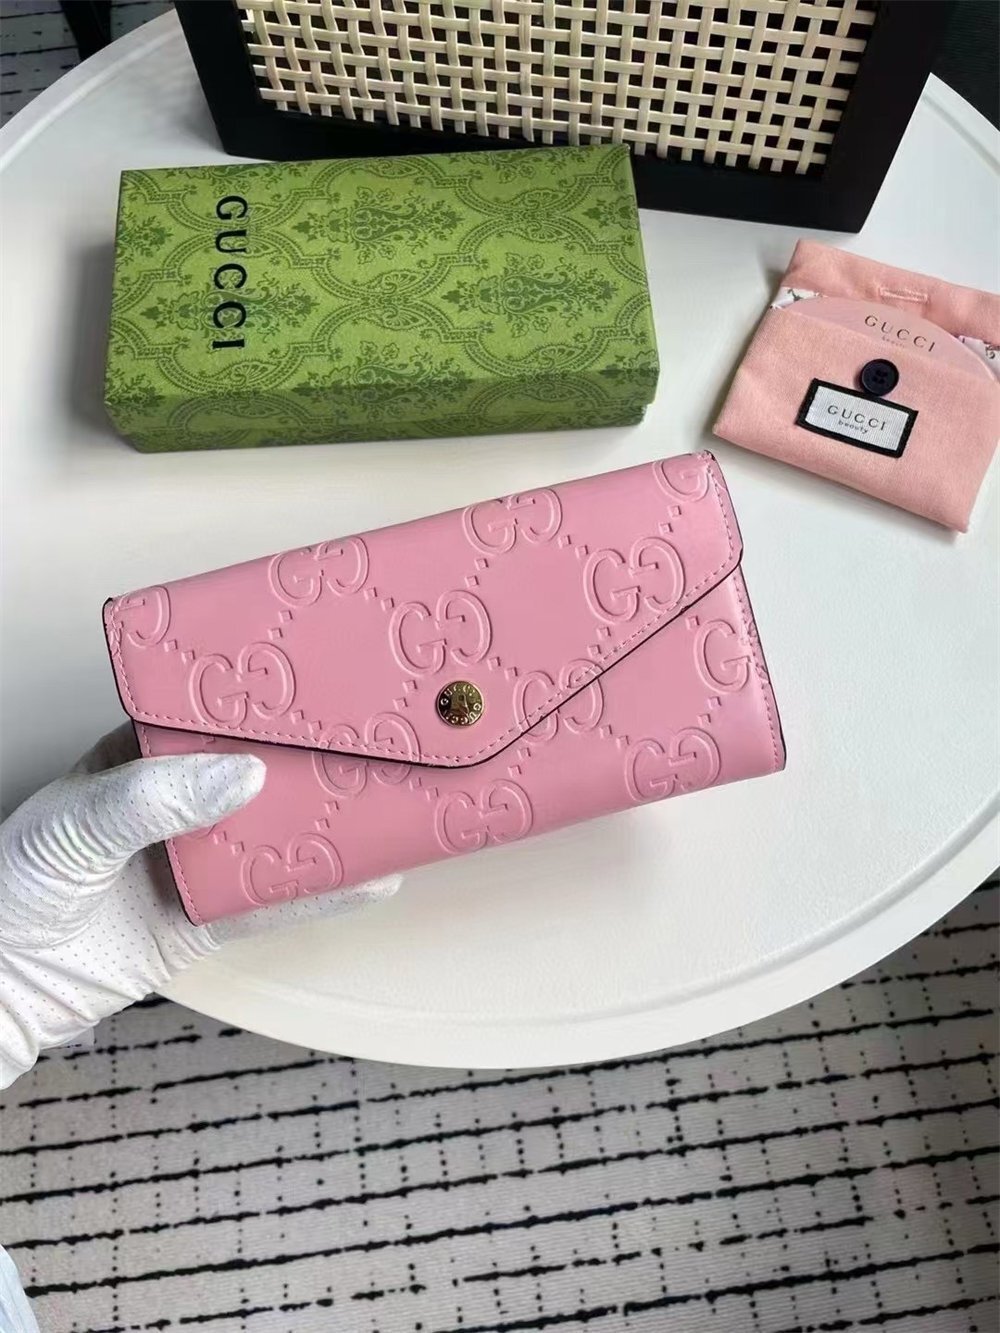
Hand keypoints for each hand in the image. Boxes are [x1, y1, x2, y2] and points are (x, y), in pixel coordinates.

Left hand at [0, 726, 398, 1087]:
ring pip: (276, 838)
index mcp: (139, 758)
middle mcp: (175, 805)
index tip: (319, 686)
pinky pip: (273, 904)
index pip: (212, 720)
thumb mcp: (74, 826)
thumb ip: (149, 799)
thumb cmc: (12, 890)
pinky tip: (369, 878)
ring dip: (328, 827)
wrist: (1, 987)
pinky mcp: (206, 920)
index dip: (264, 704)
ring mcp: (194, 863)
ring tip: (390, 805)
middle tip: (374, 744)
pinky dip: (322, 894)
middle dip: (312, 763)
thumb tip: (239, 774)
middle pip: (258, 778)